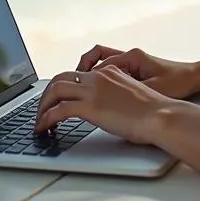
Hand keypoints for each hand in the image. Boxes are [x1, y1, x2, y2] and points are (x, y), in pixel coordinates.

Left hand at [33, 65, 170, 144]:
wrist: (160, 116)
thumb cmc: (153, 112)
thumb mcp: (131, 97)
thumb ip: (115, 98)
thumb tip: (108, 112)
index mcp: (110, 72)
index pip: (78, 75)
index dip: (63, 88)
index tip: (57, 100)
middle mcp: (99, 76)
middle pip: (61, 78)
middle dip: (47, 95)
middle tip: (41, 111)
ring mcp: (93, 90)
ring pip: (55, 89)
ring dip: (42, 106)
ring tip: (39, 121)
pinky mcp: (90, 106)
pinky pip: (58, 110)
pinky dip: (46, 118)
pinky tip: (43, 128)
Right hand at [75, 44, 199, 99]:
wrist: (194, 78)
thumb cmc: (177, 81)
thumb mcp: (152, 88)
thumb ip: (129, 90)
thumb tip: (109, 98)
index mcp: (132, 57)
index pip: (99, 64)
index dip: (84, 76)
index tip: (72, 89)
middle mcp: (129, 56)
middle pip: (95, 58)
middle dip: (80, 72)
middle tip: (68, 89)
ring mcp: (131, 62)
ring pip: (101, 64)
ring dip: (90, 74)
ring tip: (80, 92)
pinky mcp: (134, 70)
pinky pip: (111, 71)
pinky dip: (101, 79)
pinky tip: (99, 95)